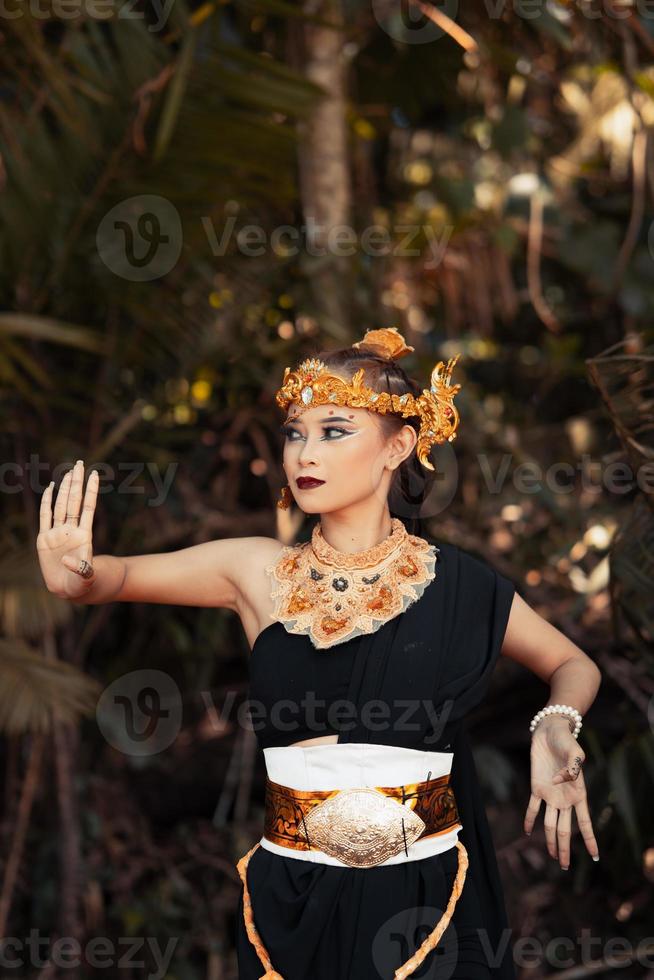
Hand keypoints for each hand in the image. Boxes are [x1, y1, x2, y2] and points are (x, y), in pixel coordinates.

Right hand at [37, 460, 99, 598]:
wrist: (69, 589)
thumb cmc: (82, 583)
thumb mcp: (86, 577)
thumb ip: (80, 569)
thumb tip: (67, 561)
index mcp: (83, 535)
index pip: (88, 508)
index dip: (91, 491)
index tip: (95, 475)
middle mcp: (70, 530)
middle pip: (74, 501)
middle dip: (77, 483)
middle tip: (80, 464)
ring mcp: (57, 533)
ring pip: (61, 505)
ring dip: (64, 489)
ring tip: (69, 472)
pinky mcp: (44, 539)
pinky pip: (45, 516)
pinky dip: (46, 502)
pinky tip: (50, 488)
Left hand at [524, 715, 599, 869]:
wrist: (549, 731)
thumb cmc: (566, 741)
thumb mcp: (575, 751)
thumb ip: (572, 767)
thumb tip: (561, 782)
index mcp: (578, 792)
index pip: (584, 821)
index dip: (589, 838)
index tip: (595, 856)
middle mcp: (564, 798)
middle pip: (565, 829)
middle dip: (565, 849)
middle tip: (564, 868)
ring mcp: (550, 794)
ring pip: (550, 824)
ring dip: (550, 840)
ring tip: (552, 857)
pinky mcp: (536, 787)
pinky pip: (532, 808)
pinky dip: (529, 820)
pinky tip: (527, 832)